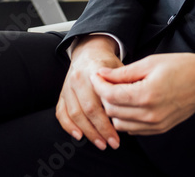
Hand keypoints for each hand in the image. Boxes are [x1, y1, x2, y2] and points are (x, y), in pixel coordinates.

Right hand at [56, 35, 123, 149]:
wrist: (89, 51)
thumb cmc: (108, 64)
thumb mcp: (120, 68)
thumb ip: (124, 85)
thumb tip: (133, 107)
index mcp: (93, 71)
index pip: (100, 101)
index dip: (108, 122)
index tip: (118, 136)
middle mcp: (77, 79)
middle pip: (87, 110)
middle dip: (99, 131)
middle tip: (111, 144)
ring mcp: (67, 87)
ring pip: (74, 114)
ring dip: (87, 132)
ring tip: (100, 143)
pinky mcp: (62, 94)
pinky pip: (61, 113)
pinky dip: (68, 126)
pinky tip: (79, 136)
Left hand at [90, 53, 194, 135]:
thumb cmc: (181, 67)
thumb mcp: (150, 62)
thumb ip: (124, 72)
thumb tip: (102, 75)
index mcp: (147, 94)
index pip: (111, 95)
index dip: (99, 84)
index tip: (97, 75)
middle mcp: (150, 114)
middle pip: (112, 111)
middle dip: (105, 96)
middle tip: (107, 82)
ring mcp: (155, 124)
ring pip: (120, 124)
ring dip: (115, 109)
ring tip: (119, 93)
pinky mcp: (159, 129)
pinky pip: (133, 129)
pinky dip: (126, 119)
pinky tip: (131, 104)